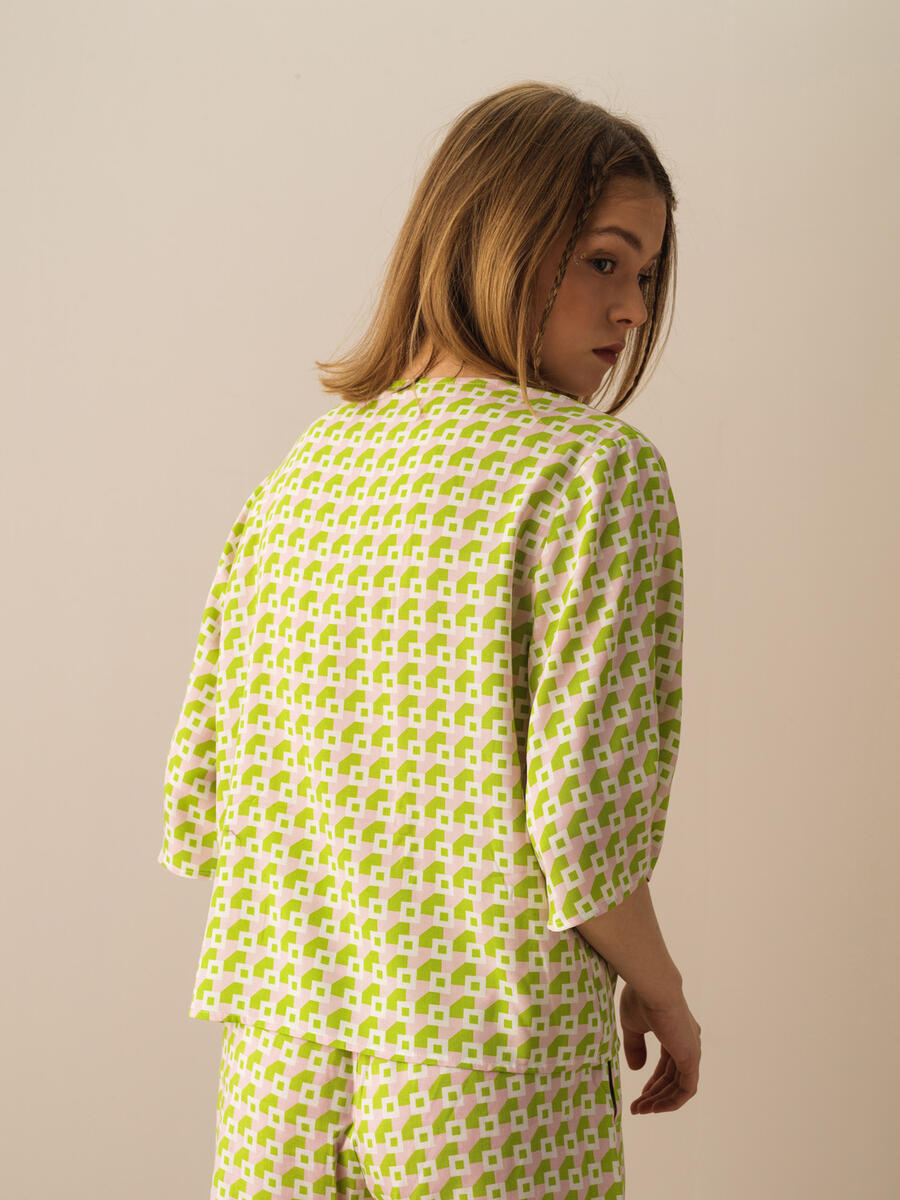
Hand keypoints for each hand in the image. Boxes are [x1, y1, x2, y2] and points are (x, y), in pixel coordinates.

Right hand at [618, 982, 700, 1113]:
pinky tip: (655, 1108)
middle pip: (672, 1077)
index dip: (654, 1080)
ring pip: (678, 1086)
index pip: (668, 1064)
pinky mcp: (691, 1058)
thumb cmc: (641, 998)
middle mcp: (688, 1042)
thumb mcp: (632, 1025)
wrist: (652, 987)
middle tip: (638, 1107)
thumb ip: (635, 1047)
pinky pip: (686, 1089)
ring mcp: (691, 1051)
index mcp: (676, 1031)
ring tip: (641, 1110)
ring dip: (660, 1101)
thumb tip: (636, 1069)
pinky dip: (672, 1101)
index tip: (640, 1094)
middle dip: (655, 1094)